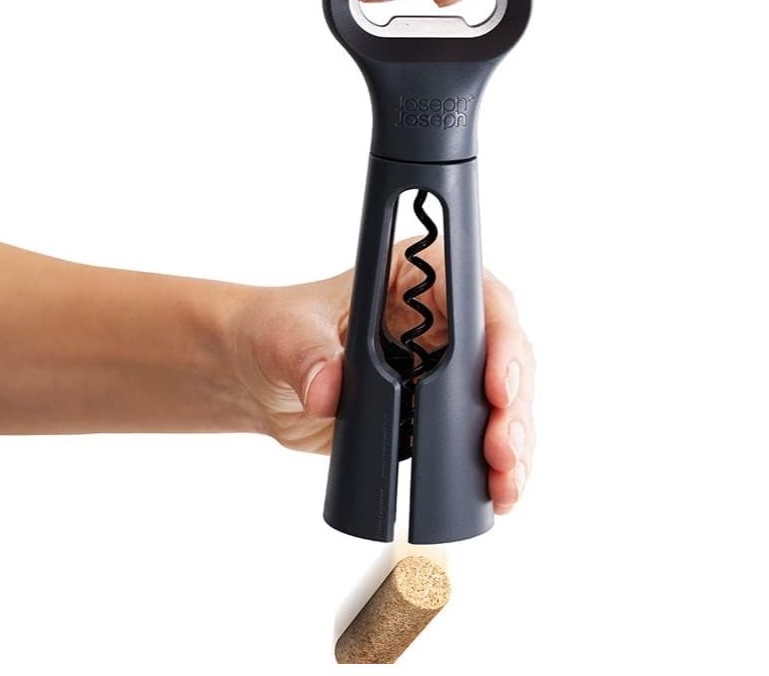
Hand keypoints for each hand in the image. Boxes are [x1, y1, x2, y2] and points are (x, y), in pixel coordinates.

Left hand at [230, 239, 535, 514]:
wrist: (256, 378)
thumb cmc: (276, 331)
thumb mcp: (286, 335)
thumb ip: (309, 357)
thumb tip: (327, 391)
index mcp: (417, 276)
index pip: (478, 299)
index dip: (499, 341)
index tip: (498, 388)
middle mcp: (444, 316)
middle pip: (503, 354)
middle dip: (511, 406)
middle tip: (502, 451)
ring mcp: (447, 365)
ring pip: (504, 398)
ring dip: (512, 441)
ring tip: (505, 483)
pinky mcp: (440, 410)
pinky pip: (481, 433)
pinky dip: (495, 465)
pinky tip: (499, 492)